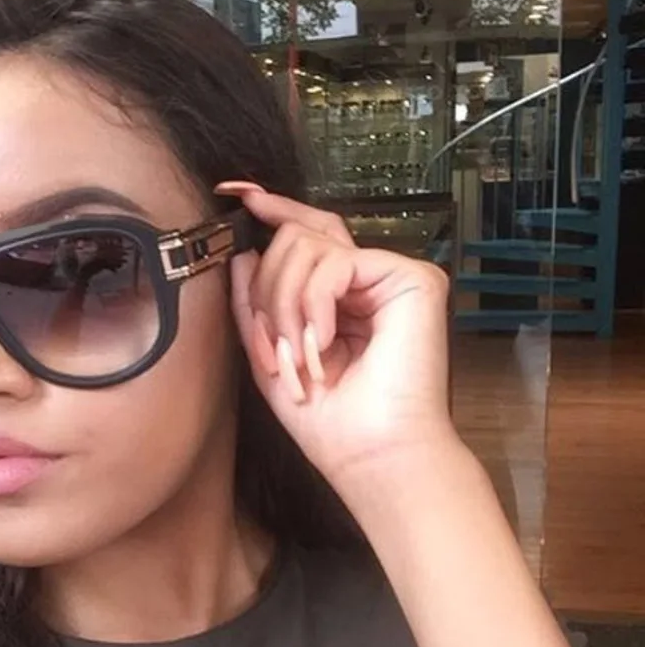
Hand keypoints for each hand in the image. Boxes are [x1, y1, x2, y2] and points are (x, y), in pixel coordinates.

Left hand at [218, 182, 457, 497]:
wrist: (371, 454)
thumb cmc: (328, 420)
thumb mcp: (270, 356)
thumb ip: (254, 305)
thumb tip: (246, 253)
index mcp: (336, 295)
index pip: (304, 235)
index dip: (273, 209)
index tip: (236, 193)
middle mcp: (365, 278)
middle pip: (293, 239)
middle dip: (268, 294)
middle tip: (277, 350)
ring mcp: (388, 275)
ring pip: (306, 245)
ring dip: (286, 306)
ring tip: (303, 356)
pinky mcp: (411, 277)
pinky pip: (334, 262)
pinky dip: (314, 305)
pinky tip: (324, 343)